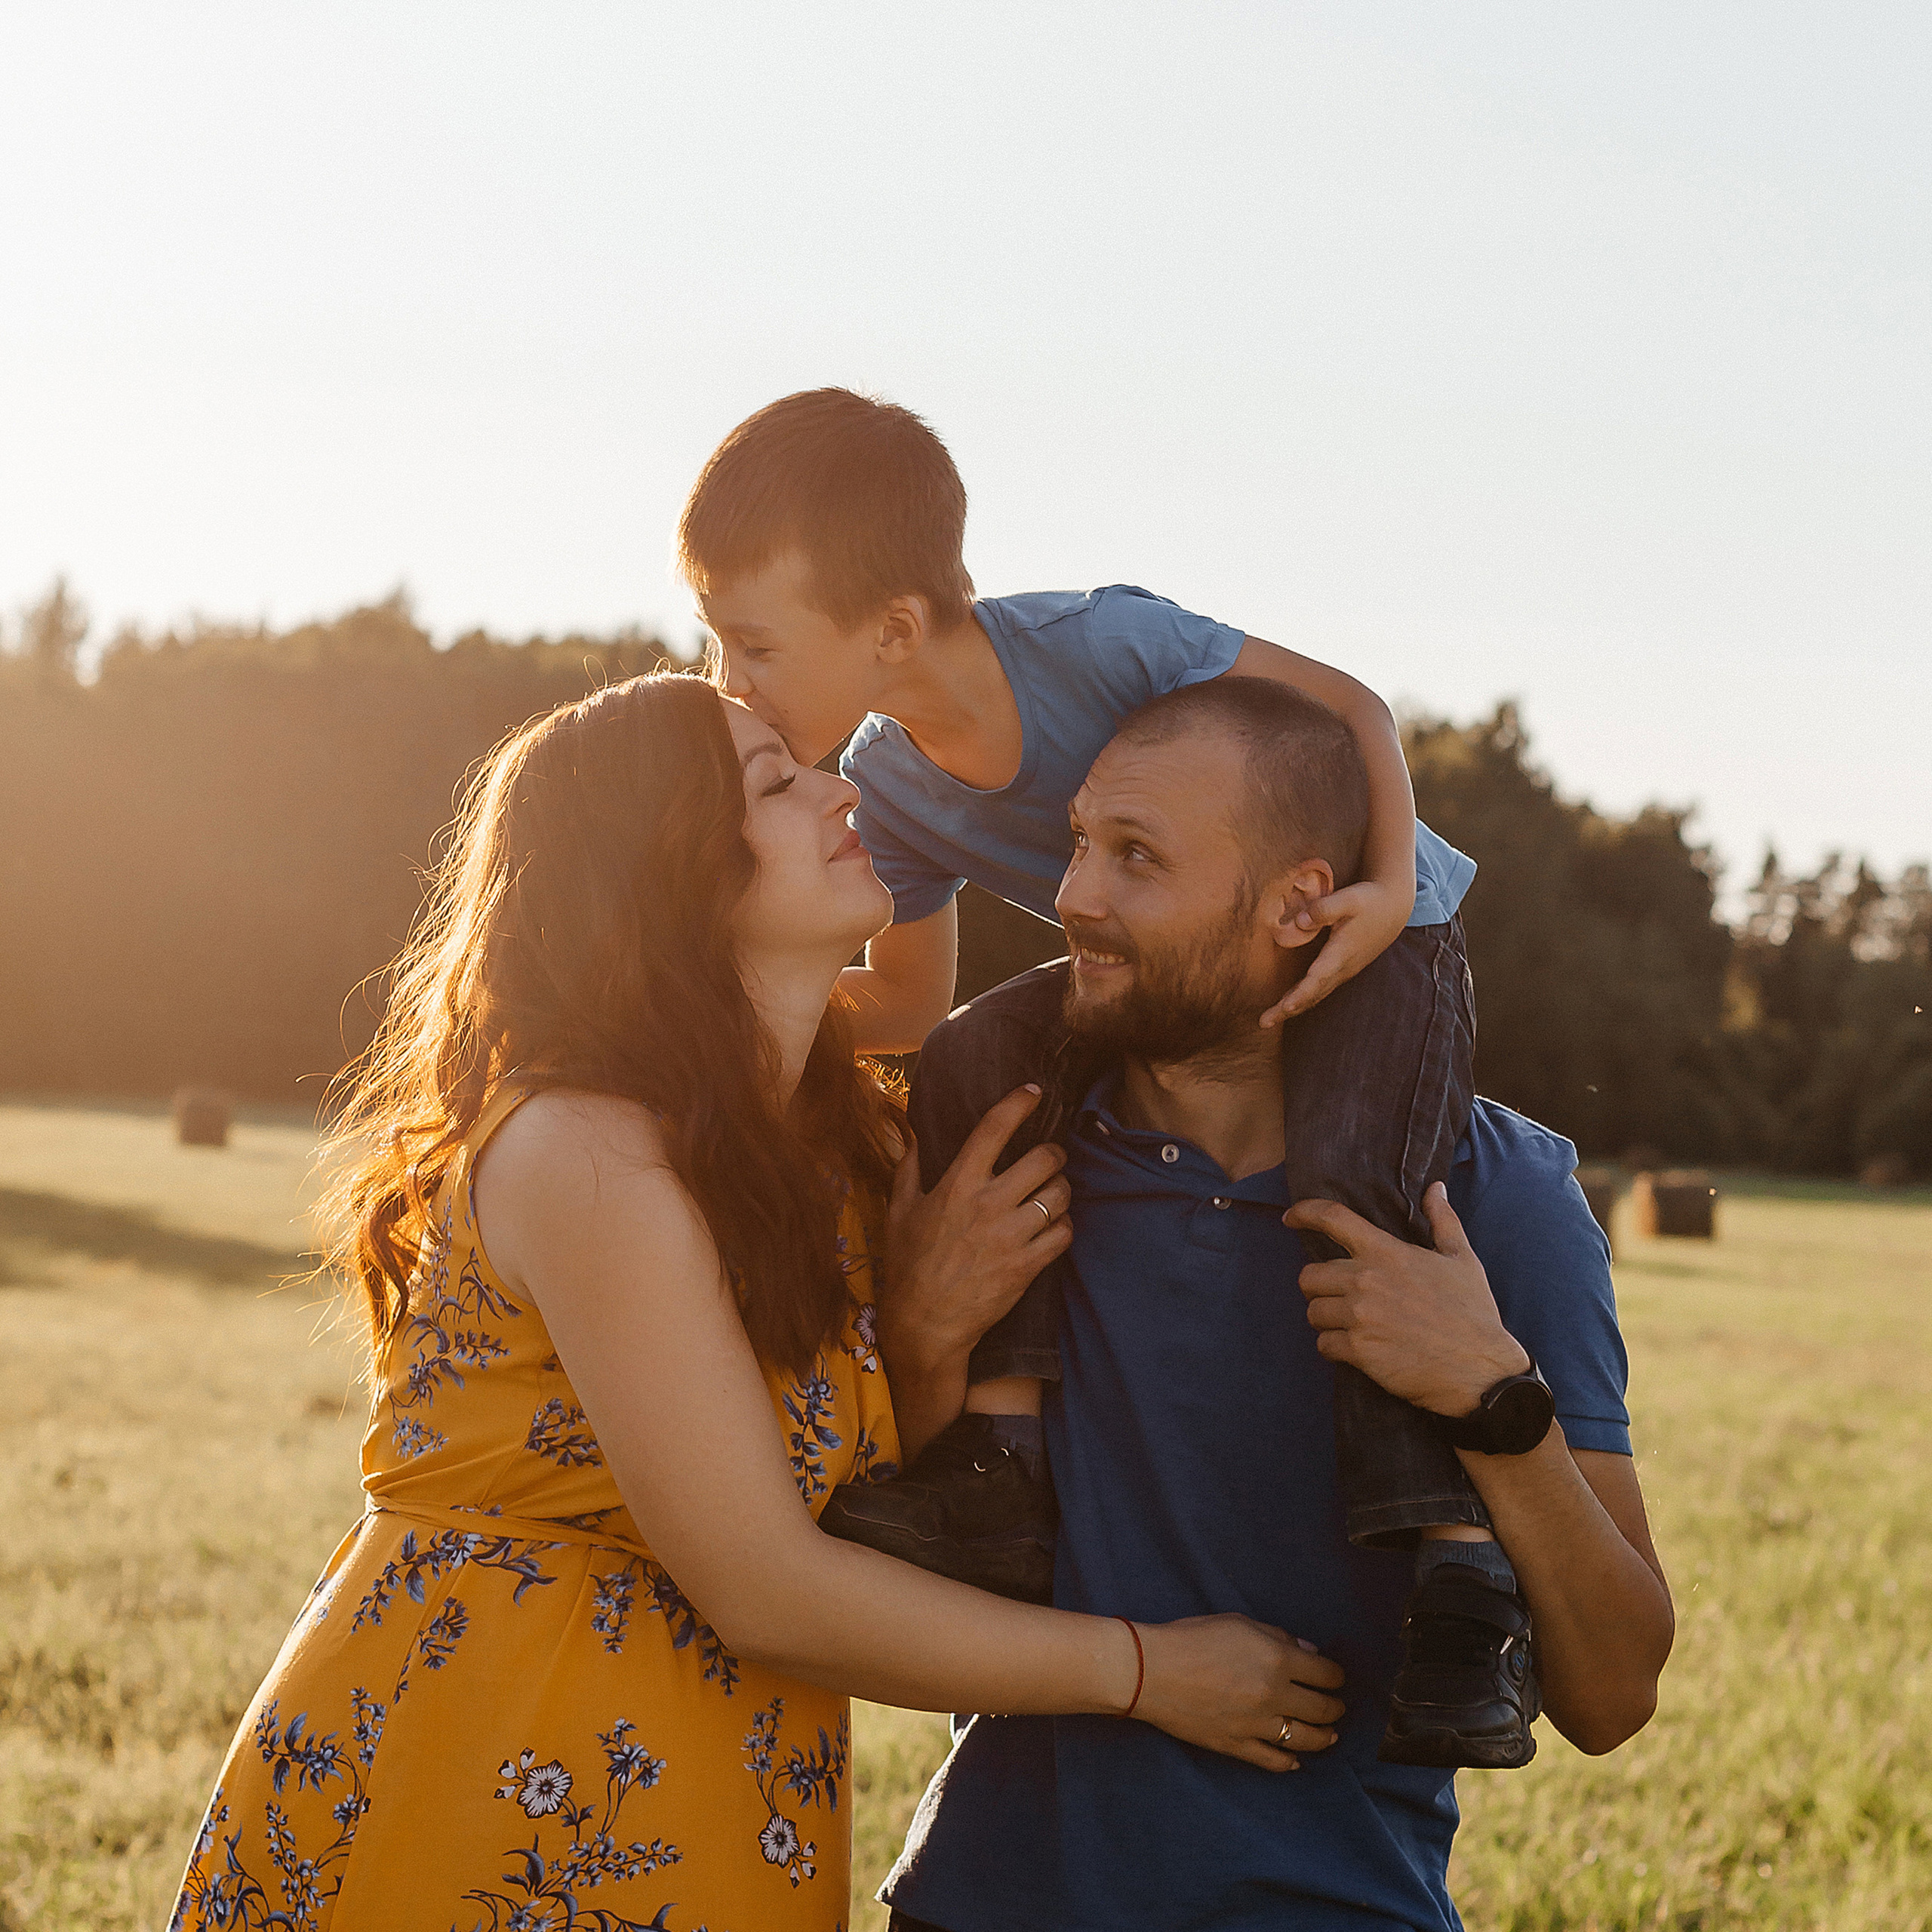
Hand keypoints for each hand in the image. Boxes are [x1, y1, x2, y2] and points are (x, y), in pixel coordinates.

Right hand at [880, 1085, 1072, 1375]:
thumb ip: (909, 1167)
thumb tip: (914, 1132)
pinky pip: (1064, 1233)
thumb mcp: (898, 1211)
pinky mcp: (1027, 1266)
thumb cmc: (908, 1265)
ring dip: (1062, 1188)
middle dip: (1055, 1152)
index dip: (1019, 1103)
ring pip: (1060, 1194)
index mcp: (957, 1184)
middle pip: (1044, 1158)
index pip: (994, 1128)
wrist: (924, 1324)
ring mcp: (1011, 1236)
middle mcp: (988, 1204)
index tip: (1034, 1092)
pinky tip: (1053, 1226)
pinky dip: (1064, 1225)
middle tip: (1051, 1157)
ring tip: (1053, 1191)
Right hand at [1131, 1615, 1345, 1771]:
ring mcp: (1257, 1726)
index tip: (1335, 1677)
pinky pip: (1273, 1761)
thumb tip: (1308, 1653)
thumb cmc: (1192, 1638)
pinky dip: (1289, 1763)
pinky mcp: (1237, 1746)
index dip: (1336, 1676)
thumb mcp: (1238, 1623)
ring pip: (1305, 1739)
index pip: (1325, 1674)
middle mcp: (1274, 1695)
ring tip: (1330, 1735)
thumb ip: (1277, 1637)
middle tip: (1337, 1707)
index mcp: (1277, 1660)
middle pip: (1322, 1709)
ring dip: (1323, 1738)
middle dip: (1335, 1708)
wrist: (1151, 1671)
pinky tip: (1295, 1761)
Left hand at [1260, 879, 1410, 1025]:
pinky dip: (1302, 999)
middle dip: (1288, 1009)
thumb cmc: (1369, 901)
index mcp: (1342, 952)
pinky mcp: (1342, 969)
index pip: (1319, 978)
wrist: (1393, 908)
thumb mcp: (1349, 898)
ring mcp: (1343, 971)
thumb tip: (1300, 922)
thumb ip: (1324, 909)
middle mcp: (1343, 968)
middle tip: (1264, 1022)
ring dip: (1292, 1008)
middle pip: (1313, 994)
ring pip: (1315, 995)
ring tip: (1268, 1020)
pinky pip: (1319, 989)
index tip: (1285, 1007)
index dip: (1301, 993)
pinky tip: (1286, 1004)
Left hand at [1283, 1183, 1529, 1416]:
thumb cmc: (1473, 1313)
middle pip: (1309, 1275)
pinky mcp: (1358, 1350)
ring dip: (1327, 1318)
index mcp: (1387, 1253)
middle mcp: (1366, 1281)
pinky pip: (1323, 1344)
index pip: (1333, 1219)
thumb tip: (1436, 1188)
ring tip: (1352, 1324)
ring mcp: (1359, 1317)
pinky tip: (1356, 1349)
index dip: (1305, 1213)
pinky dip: (1334, 1347)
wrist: (1480, 1372)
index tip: (1290, 1217)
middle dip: (1320, 1287)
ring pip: (1313, 1312)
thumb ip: (1442, 1220)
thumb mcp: (1462, 1259)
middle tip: (1341, 1297)